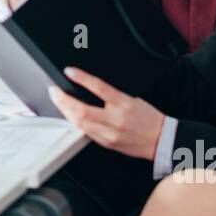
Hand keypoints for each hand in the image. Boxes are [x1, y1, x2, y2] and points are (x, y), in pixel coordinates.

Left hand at [47, 67, 164, 160]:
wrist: (161, 140)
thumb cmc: (149, 118)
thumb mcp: (133, 99)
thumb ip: (112, 96)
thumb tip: (90, 88)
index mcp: (124, 104)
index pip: (99, 87)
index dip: (82, 78)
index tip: (69, 71)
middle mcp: (116, 120)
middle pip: (82, 111)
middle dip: (63, 100)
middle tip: (54, 91)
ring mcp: (110, 134)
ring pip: (80, 124)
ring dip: (65, 111)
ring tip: (58, 101)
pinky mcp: (107, 143)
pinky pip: (86, 133)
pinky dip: (75, 123)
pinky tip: (69, 116)